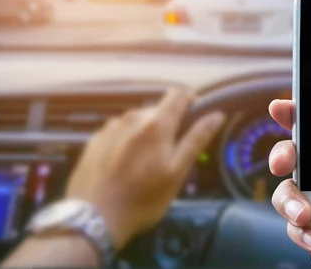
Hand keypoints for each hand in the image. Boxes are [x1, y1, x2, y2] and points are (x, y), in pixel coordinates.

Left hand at [66, 87, 224, 248]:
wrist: (93, 217)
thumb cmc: (143, 198)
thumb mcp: (177, 172)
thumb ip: (197, 139)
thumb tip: (217, 115)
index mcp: (156, 123)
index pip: (178, 94)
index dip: (190, 99)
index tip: (194, 114)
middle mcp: (132, 117)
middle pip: (158, 109)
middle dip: (168, 124)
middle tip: (170, 154)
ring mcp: (110, 127)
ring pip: (137, 121)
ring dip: (146, 133)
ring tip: (145, 163)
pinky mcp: (94, 140)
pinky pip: (118, 132)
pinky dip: (126, 141)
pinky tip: (123, 165)